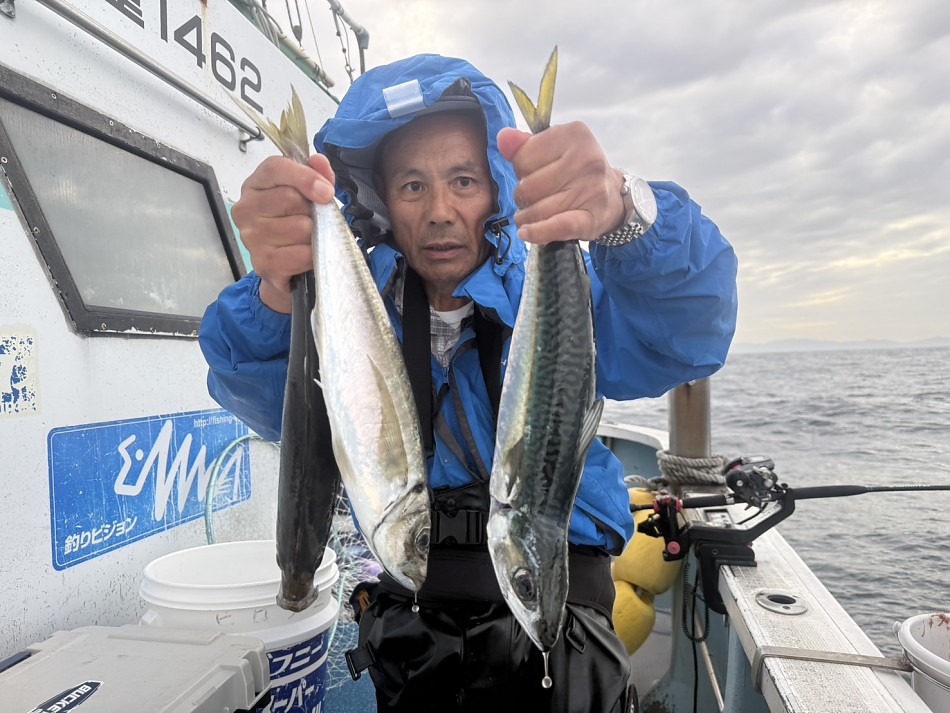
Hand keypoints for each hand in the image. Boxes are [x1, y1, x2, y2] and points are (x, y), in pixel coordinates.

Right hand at [231, 154, 335, 312]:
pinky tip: (305, 255)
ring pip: (301, 228)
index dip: (305, 177)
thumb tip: (319, 161)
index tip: (326, 191)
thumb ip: (318, 175)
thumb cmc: (296, 224)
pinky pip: (302, 254)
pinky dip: (311, 256)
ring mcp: (251, 237)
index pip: (276, 168)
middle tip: (310, 221)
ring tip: (306, 240)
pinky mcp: (263, 263)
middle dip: (312, 211)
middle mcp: (246, 208)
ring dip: (314, 236)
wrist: (288, 268)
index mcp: (256, 184)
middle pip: (292, 199)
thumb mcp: (310, 195)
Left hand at [497, 122, 626, 243]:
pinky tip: (527, 233)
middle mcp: (586, 158)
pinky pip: (556, 226)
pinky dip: (537, 232)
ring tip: (536, 214)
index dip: (521, 171)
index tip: (535, 174)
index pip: (522, 158)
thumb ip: (525, 145)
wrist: (613, 198)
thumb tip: (504, 138)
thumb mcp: (554, 150)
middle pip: (527, 187)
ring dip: (528, 218)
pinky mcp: (592, 218)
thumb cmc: (577, 172)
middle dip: (524, 196)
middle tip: (537, 197)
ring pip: (536, 210)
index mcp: (574, 133)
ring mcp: (591, 189)